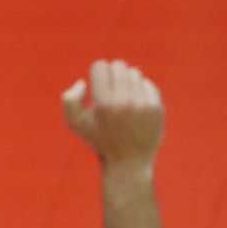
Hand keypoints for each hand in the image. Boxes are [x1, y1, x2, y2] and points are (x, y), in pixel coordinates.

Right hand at [61, 59, 163, 174]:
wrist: (129, 162)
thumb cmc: (100, 140)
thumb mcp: (75, 123)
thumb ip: (69, 99)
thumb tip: (83, 82)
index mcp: (104, 103)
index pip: (101, 66)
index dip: (97, 73)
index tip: (97, 84)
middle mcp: (125, 101)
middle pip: (118, 65)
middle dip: (112, 73)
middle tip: (110, 89)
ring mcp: (143, 104)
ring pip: (134, 72)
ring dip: (126, 81)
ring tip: (122, 97)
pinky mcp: (157, 108)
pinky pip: (147, 84)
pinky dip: (140, 90)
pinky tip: (135, 103)